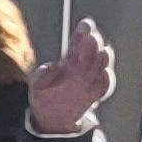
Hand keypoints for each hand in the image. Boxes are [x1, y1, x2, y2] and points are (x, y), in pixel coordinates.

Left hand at [27, 16, 114, 131]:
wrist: (51, 117)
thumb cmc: (44, 94)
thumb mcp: (36, 84)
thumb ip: (42, 75)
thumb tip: (54, 67)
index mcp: (69, 59)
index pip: (78, 42)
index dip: (83, 32)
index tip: (86, 24)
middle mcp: (82, 67)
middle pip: (92, 51)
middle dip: (94, 43)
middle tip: (92, 38)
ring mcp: (90, 80)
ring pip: (101, 66)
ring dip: (103, 59)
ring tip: (103, 52)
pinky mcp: (94, 94)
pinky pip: (103, 86)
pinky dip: (104, 80)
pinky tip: (104, 74)